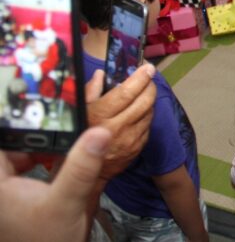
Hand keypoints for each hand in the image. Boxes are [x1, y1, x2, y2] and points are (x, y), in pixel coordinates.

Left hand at [0, 126, 110, 241]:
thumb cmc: (49, 241)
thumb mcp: (67, 202)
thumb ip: (81, 166)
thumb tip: (100, 131)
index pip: (4, 137)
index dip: (20, 119)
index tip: (48, 106)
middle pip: (12, 142)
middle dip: (37, 129)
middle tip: (64, 115)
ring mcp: (6, 190)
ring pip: (20, 153)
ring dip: (42, 142)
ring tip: (68, 131)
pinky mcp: (18, 196)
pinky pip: (27, 166)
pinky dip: (44, 157)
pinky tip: (64, 155)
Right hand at [86, 64, 156, 180]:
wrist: (84, 174)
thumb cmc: (76, 138)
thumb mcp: (76, 113)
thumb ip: (90, 92)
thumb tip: (101, 74)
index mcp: (100, 116)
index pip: (126, 93)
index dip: (140, 78)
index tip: (148, 68)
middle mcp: (119, 127)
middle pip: (145, 101)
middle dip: (150, 86)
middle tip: (148, 78)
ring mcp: (131, 139)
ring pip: (150, 112)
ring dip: (149, 101)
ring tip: (143, 94)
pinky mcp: (138, 148)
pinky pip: (148, 126)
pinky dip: (146, 116)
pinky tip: (139, 113)